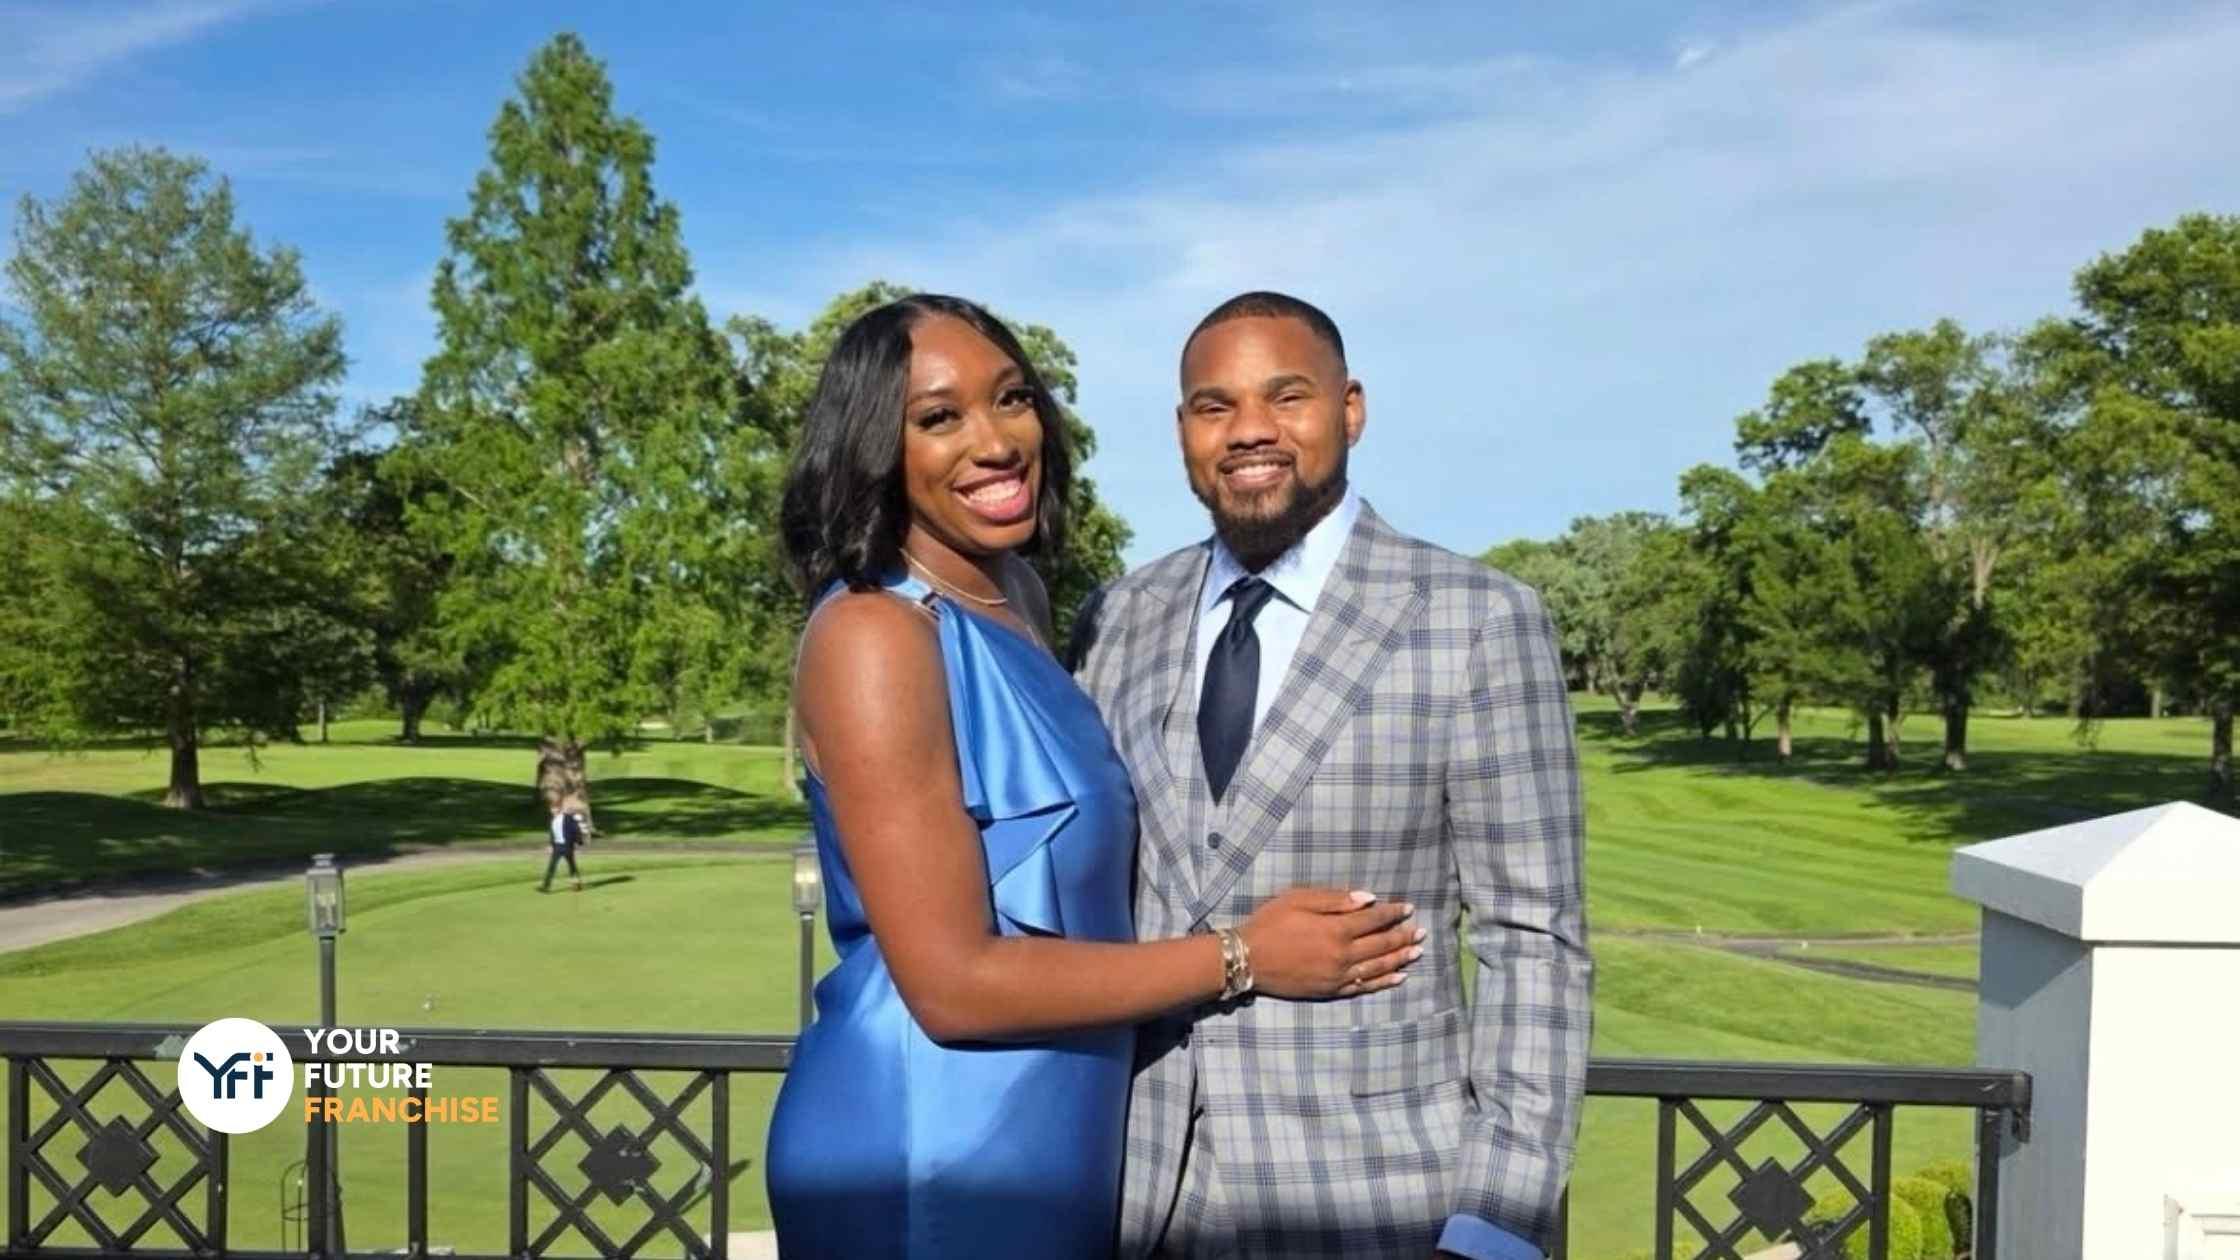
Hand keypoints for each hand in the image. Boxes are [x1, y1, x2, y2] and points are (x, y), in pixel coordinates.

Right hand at [1238, 888, 1422, 998]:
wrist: (1248, 959)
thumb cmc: (1270, 923)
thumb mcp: (1298, 900)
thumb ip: (1335, 900)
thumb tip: (1369, 899)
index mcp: (1336, 929)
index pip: (1374, 920)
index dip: (1393, 913)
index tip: (1408, 908)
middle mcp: (1342, 955)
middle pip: (1381, 945)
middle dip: (1403, 936)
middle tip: (1421, 932)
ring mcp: (1338, 976)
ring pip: (1378, 968)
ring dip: (1400, 959)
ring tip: (1417, 952)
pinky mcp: (1331, 990)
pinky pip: (1364, 987)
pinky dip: (1383, 982)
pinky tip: (1398, 977)